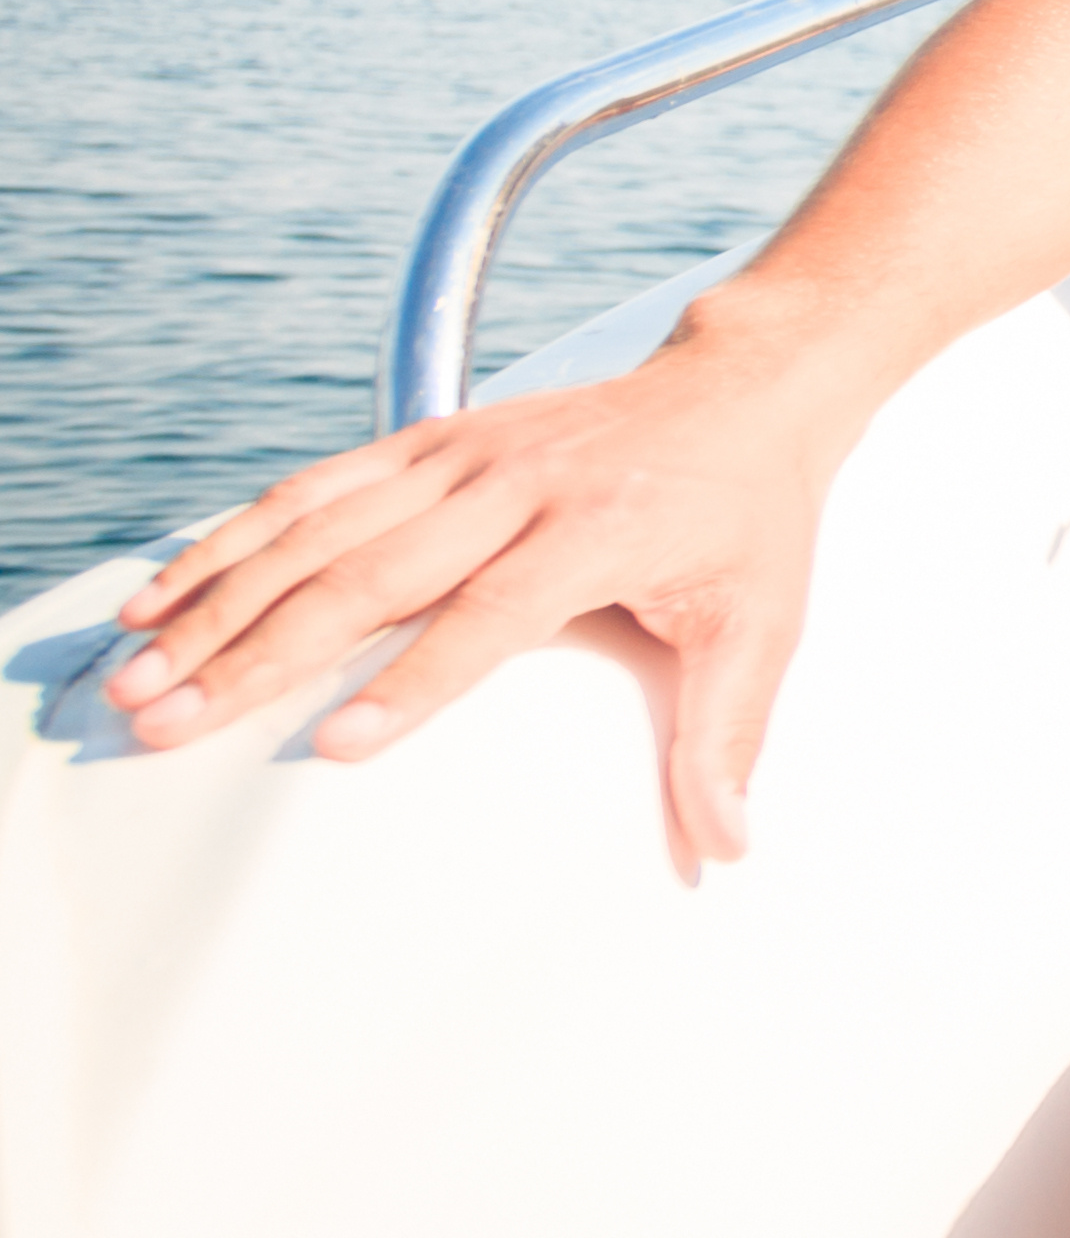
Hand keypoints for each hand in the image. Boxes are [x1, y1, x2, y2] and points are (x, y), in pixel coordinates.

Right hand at [100, 335, 854, 880]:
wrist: (739, 391)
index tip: (339, 745)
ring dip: (216, 601)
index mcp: (597, 527)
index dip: (416, 681)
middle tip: (169, 723)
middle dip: (261, 653)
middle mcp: (514, 482)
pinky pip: (313, 488)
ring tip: (138, 674)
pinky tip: (160, 595)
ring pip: (316, 528)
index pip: (490, 612)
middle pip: (369, 574)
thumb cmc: (751, 519)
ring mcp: (461, 455)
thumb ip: (729, 736)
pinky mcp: (429, 439)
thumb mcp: (763, 623)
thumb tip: (726, 845)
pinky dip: (230, 539)